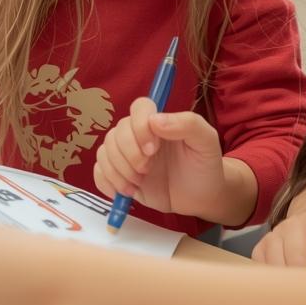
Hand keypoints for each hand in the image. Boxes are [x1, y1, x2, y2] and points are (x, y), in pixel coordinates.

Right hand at [92, 98, 252, 224]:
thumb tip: (155, 120)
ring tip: (138, 184)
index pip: (138, 108)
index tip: (153, 150)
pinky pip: (99, 172)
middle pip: (116, 133)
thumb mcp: (206, 142)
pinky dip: (107, 182)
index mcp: (158, 122)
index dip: (139, 127)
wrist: (201, 196)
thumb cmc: (204, 165)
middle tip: (147, 171)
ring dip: (118, 171)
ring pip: (104, 152)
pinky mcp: (120, 175)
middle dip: (128, 155)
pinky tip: (126, 192)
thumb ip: (187, 124)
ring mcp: (127, 155)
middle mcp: (138, 135)